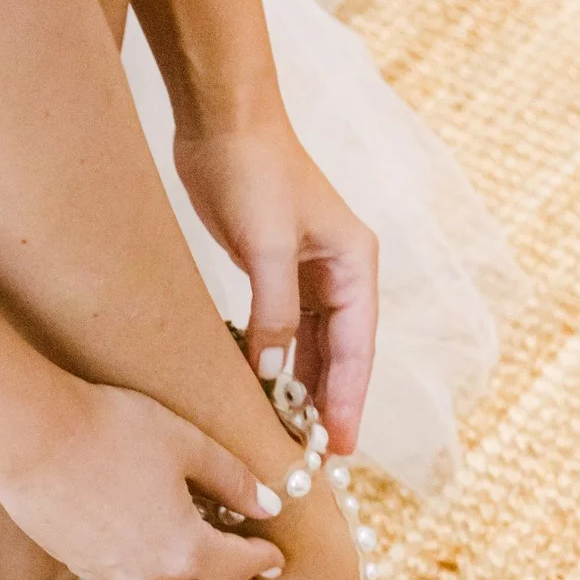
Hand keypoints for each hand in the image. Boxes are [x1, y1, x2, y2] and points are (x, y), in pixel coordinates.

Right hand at [0, 381, 284, 579]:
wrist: (29, 437)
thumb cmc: (111, 431)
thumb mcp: (187, 444)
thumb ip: (233, 479)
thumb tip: (267, 505)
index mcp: (185, 548)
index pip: (239, 564)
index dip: (263, 559)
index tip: (277, 556)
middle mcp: (149, 575)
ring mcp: (109, 574)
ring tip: (206, 574)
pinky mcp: (78, 563)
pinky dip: (153, 574)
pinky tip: (152, 555)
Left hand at [172, 116, 379, 453]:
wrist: (221, 121)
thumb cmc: (254, 170)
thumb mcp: (266, 246)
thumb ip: (273, 312)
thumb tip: (275, 375)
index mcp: (355, 262)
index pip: (357, 347)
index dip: (349, 400)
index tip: (341, 446)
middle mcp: (339, 270)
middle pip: (340, 353)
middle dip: (330, 404)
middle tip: (316, 459)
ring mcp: (307, 271)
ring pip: (312, 345)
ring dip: (302, 388)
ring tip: (291, 437)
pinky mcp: (273, 268)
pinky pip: (282, 329)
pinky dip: (276, 361)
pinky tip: (264, 392)